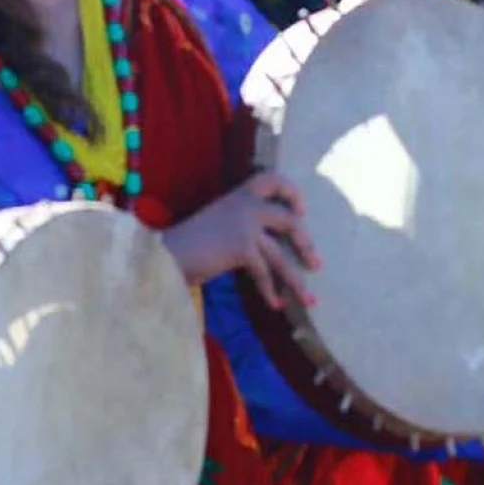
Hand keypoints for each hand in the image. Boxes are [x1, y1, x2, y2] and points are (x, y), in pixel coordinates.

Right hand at [163, 171, 320, 309]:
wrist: (166, 254)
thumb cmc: (189, 242)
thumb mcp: (219, 221)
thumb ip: (243, 222)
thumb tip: (271, 242)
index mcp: (240, 194)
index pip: (272, 179)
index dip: (292, 192)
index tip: (301, 210)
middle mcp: (246, 205)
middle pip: (289, 221)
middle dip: (306, 244)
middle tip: (317, 264)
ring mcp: (246, 225)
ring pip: (280, 255)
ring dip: (296, 279)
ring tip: (310, 299)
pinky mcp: (241, 247)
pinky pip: (264, 272)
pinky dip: (270, 291)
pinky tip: (276, 305)